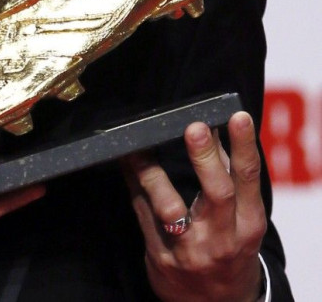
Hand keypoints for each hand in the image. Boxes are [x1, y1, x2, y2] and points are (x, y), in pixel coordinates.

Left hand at [125, 111, 266, 301]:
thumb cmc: (228, 248)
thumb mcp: (241, 220)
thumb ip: (228, 177)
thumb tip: (213, 128)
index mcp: (248, 225)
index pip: (248, 180)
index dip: (245, 147)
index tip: (238, 117)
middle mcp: (222, 239)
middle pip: (218, 194)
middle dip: (205, 159)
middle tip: (195, 127)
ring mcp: (189, 250)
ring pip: (169, 207)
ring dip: (152, 172)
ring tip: (139, 144)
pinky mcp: (160, 255)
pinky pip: (142, 213)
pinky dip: (133, 184)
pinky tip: (125, 160)